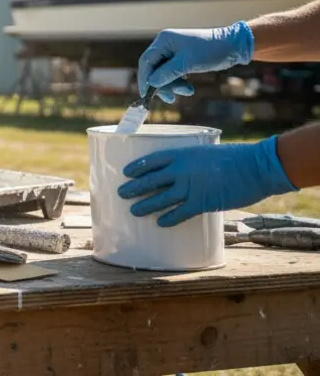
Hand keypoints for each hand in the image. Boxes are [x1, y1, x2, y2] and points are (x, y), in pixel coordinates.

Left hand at [118, 136, 295, 226]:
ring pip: (160, 198)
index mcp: (182, 154)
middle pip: (150, 180)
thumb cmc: (234, 158)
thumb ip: (192, 162)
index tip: (126, 172)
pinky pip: (180, 213)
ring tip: (134, 211)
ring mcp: (190, 187)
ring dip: (145, 205)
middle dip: (134, 188)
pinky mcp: (202, 202)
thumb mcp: (207, 152)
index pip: (152, 160)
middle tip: (121, 193)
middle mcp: (181, 170)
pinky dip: (169, 218)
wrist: (255, 167)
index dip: (137, 167)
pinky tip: (160, 223)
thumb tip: (182, 174)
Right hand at [137, 21, 253, 102]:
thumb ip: (167, 73)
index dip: (145, 79)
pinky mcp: (182, 59)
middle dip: (162, 84)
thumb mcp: (187, 63)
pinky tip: (189, 88)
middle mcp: (166, 45)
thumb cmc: (210, 50)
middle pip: (154, 69)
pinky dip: (179, 82)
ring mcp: (174, 52)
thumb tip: (151, 83)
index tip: (146, 95)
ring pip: (164, 74)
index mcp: (164, 41)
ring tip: (188, 91)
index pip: (146, 61)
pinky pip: (173, 74)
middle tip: (171, 98)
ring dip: (173, 85)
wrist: (233, 46)